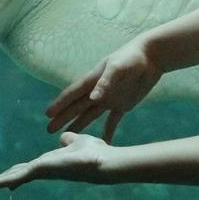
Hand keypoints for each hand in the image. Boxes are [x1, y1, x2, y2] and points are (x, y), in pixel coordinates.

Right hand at [0, 131, 112, 194]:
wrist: (102, 161)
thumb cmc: (93, 153)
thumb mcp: (77, 141)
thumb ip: (69, 140)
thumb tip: (64, 138)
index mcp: (48, 163)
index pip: (27, 169)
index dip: (15, 173)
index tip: (6, 180)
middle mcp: (43, 169)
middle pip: (17, 175)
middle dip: (1, 182)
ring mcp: (40, 171)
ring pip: (13, 177)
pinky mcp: (39, 170)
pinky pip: (17, 176)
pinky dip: (2, 181)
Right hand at [44, 38, 161, 141]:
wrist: (151, 57)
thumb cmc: (131, 58)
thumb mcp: (118, 68)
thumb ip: (105, 83)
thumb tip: (92, 99)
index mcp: (93, 80)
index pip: (72, 94)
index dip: (60, 104)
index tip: (48, 114)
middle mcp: (98, 91)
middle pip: (77, 107)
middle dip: (63, 118)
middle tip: (49, 130)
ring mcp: (109, 99)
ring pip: (90, 115)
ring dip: (79, 125)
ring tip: (68, 135)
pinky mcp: (123, 104)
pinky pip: (112, 121)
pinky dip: (108, 132)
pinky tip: (104, 142)